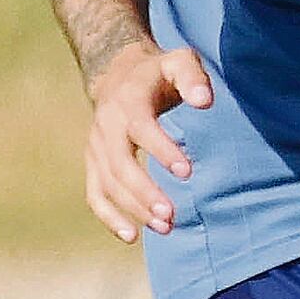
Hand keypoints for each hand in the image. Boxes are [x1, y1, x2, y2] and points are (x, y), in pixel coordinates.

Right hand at [79, 40, 208, 240]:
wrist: (118, 75)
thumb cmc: (160, 72)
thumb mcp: (180, 61)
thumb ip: (194, 78)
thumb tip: (205, 101)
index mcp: (128, 102)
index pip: (142, 129)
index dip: (162, 150)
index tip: (187, 172)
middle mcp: (107, 127)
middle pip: (119, 164)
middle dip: (144, 192)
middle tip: (172, 215)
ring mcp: (96, 147)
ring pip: (107, 184)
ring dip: (133, 209)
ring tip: (166, 227)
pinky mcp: (94, 163)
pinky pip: (95, 194)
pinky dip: (109, 217)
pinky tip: (132, 237)